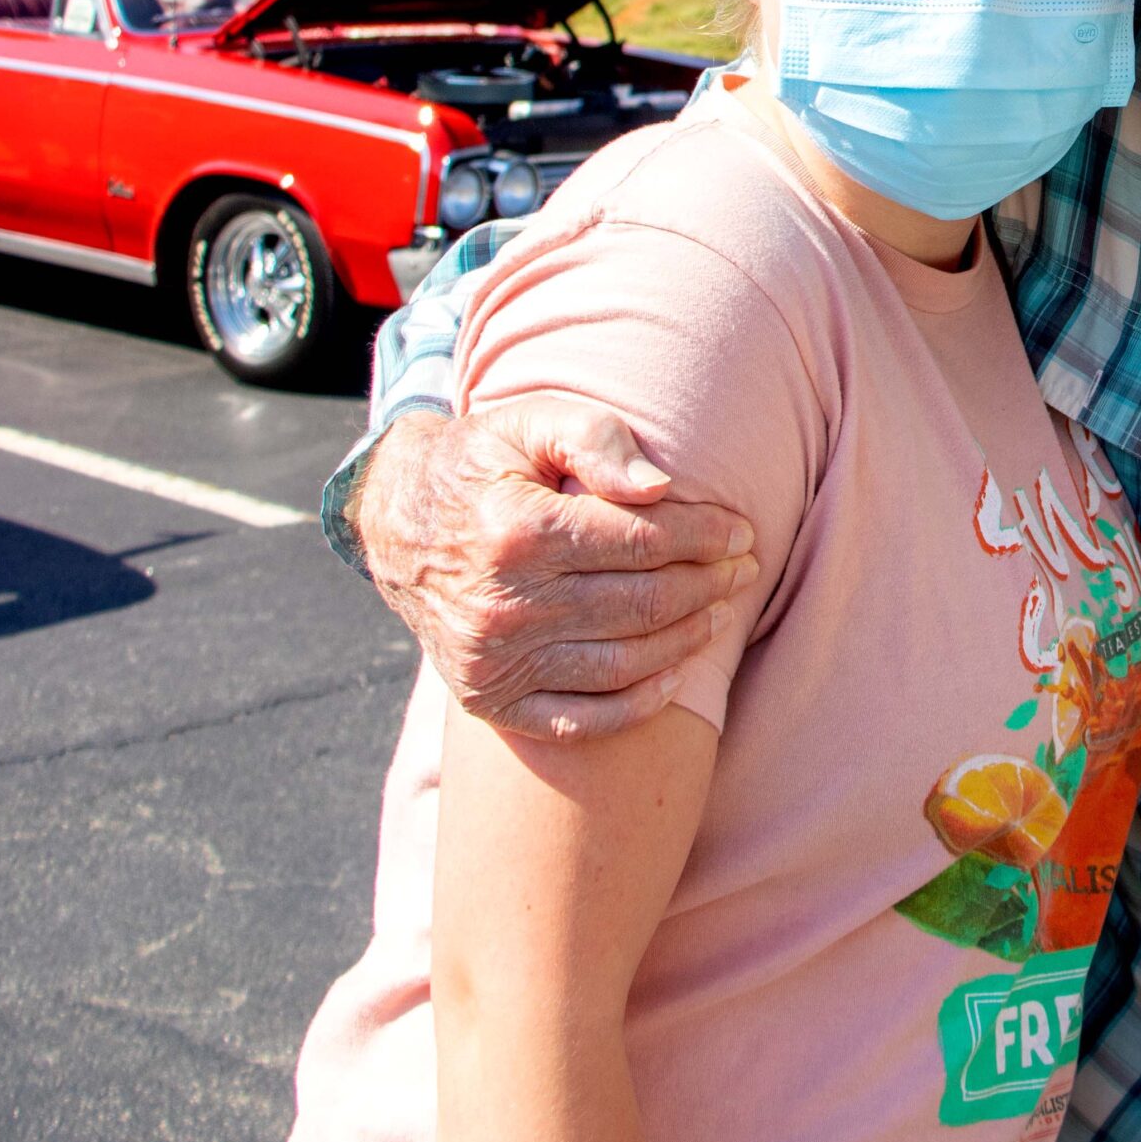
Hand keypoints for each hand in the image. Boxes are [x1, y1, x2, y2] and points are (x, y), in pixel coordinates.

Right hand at [348, 400, 755, 740]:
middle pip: (642, 603)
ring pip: (624, 662)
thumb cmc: (483, 464)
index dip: (705, 537)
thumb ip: (595, 439)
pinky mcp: (490, 700)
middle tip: (744, 568)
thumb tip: (660, 488)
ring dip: (688, 639)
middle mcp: (504, 605)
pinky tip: (675, 673)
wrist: (396, 521)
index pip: (641, 542)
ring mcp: (495, 662)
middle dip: (708, 584)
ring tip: (720, 610)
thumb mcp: (529, 423)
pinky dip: (639, 702)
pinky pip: (582, 719)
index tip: (742, 531)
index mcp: (516, 533)